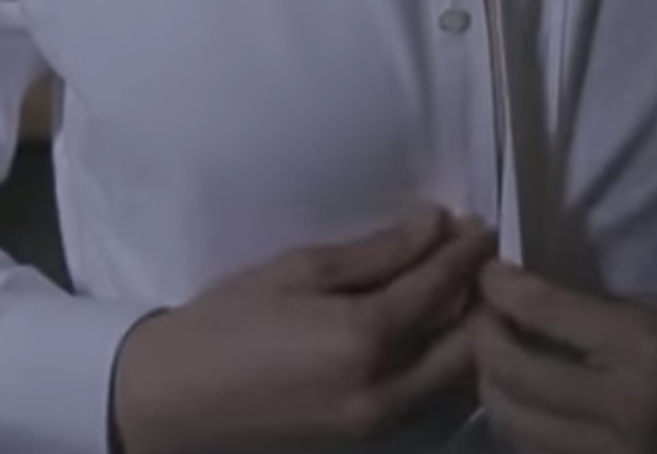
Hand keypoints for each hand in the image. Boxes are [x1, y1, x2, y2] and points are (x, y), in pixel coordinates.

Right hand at [109, 207, 498, 453]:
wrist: (175, 402)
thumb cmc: (227, 322)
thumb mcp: (297, 270)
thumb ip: (376, 252)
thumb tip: (436, 224)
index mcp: (365, 338)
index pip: (441, 287)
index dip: (466, 251)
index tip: (479, 225)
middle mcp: (387, 391)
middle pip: (470, 342)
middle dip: (481, 297)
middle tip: (476, 260)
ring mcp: (383, 428)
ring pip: (460, 382)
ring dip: (471, 336)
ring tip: (459, 296)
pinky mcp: (373, 446)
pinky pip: (434, 406)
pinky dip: (448, 372)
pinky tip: (434, 341)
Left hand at [473, 260, 656, 453]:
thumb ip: (593, 312)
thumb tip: (522, 298)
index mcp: (646, 350)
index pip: (547, 313)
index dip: (503, 288)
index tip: (490, 273)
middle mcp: (625, 408)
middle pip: (515, 374)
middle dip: (484, 338)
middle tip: (481, 315)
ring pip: (514, 424)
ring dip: (492, 385)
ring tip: (493, 357)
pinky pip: (538, 453)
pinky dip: (517, 425)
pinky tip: (518, 399)